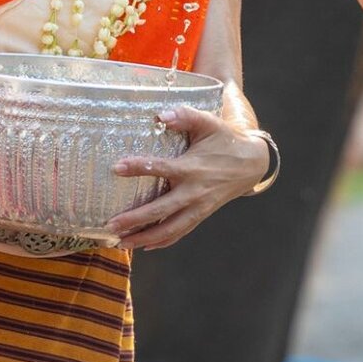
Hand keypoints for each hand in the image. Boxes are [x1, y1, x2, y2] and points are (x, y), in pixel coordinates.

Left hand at [105, 107, 269, 250]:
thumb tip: (161, 115)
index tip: (116, 168)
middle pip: (161, 210)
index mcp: (192, 168)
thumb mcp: (208, 122)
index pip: (161, 169)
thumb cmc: (225, 140)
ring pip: (169, 229)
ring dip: (144, 238)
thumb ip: (185, 116)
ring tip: (121, 243)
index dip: (138, 168)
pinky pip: (180, 232)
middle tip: (110, 225)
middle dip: (135, 219)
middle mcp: (194, 192)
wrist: (252, 163)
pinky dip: (163, 241)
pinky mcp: (202, 215)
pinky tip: (144, 246)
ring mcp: (199, 207)